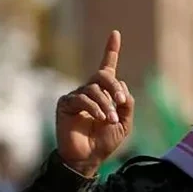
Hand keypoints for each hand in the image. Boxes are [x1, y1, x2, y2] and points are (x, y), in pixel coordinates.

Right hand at [55, 30, 133, 177]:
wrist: (88, 158)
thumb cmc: (105, 141)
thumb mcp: (124, 123)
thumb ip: (127, 104)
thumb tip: (121, 89)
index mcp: (105, 93)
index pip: (108, 67)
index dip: (111, 50)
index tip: (115, 34)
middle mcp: (90, 91)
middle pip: (103, 75)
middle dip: (114, 86)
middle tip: (121, 102)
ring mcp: (77, 96)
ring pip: (94, 89)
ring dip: (105, 104)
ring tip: (109, 120)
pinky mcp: (66, 104)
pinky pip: (81, 99)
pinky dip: (93, 108)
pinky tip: (99, 118)